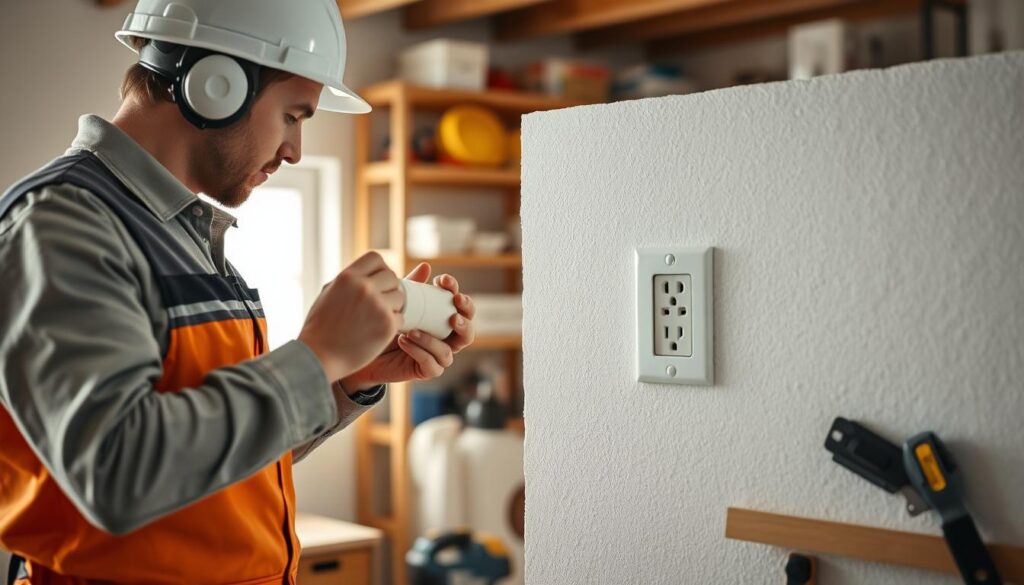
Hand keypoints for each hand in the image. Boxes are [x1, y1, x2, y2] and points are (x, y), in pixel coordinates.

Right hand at [298, 252, 403, 381]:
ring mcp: (378, 306)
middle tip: (379, 302)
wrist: (318, 357)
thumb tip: (368, 271)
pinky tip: (378, 330)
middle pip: (391, 277)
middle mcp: (364, 288)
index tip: (375, 281)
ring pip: (400, 297)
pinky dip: (393, 324)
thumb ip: (349, 280)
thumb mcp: (328, 293)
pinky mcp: (387, 325)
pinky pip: (401, 317)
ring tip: (377, 317)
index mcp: (347, 277)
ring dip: (393, 306)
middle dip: (388, 288)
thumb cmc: (320, 326)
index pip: (376, 258)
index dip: (378, 269)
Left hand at [340, 263, 475, 391]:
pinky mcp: (426, 371)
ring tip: (413, 330)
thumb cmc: (386, 322)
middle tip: (452, 312)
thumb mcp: (399, 303)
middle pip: (468, 331)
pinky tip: (404, 341)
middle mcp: (445, 338)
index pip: (460, 305)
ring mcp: (438, 356)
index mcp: (443, 319)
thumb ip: (413, 287)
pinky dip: (419, 351)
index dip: (456, 291)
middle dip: (464, 319)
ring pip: (448, 351)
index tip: (442, 280)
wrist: (366, 348)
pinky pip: (432, 364)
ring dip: (432, 339)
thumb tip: (426, 266)